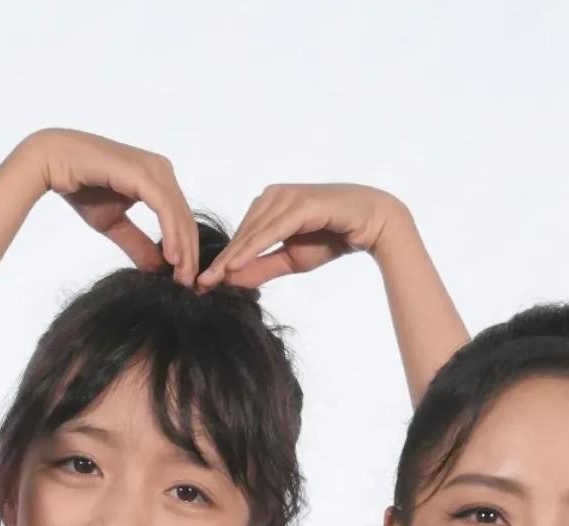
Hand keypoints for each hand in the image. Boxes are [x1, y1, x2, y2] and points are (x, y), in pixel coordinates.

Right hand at [22, 128, 197, 282]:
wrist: (54, 164)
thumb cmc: (82, 189)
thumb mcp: (115, 225)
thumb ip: (138, 244)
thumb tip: (158, 269)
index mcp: (157, 179)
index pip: (180, 218)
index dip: (186, 251)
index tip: (185, 281)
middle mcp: (160, 170)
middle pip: (185, 218)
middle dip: (190, 254)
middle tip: (189, 286)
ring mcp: (153, 170)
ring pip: (179, 215)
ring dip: (184, 249)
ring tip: (183, 278)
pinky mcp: (143, 174)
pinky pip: (165, 208)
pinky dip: (172, 234)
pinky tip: (173, 258)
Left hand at [199, 183, 409, 290]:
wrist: (371, 224)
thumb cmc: (332, 237)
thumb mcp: (291, 260)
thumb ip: (262, 267)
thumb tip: (232, 280)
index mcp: (269, 206)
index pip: (241, 237)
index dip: (222, 261)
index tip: (201, 285)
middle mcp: (274, 195)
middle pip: (241, 234)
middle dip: (221, 262)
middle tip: (197, 287)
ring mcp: (286, 196)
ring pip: (252, 233)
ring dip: (232, 258)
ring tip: (212, 281)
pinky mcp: (300, 203)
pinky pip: (270, 230)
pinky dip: (252, 248)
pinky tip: (235, 265)